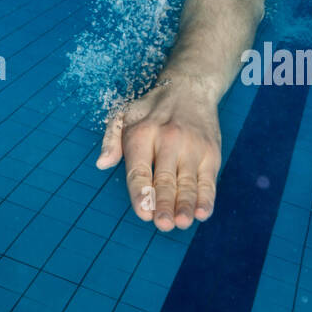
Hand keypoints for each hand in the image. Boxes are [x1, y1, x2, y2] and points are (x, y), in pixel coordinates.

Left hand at [96, 76, 221, 229]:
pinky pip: (208, 180)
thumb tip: (101, 163)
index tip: (143, 212)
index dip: (141, 193)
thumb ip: (110, 140)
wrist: (189, 88)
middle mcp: (167, 140)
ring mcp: (191, 147)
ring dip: (185, 205)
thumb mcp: (123, 115)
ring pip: (187, 182)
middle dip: (164, 204)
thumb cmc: (151, 110)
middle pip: (165, 179)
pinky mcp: (210, 153)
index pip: (139, 170)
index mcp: (141, 135)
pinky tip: (202, 212)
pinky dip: (206, 198)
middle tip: (163, 224)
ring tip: (182, 222)